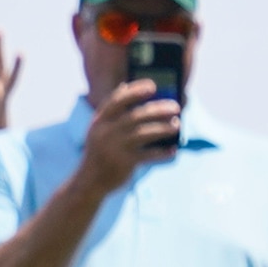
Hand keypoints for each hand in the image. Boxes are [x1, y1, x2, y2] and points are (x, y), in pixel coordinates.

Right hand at [74, 72, 180, 200]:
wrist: (90, 181)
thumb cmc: (101, 150)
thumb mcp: (100, 129)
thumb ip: (112, 110)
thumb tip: (125, 85)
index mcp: (100, 120)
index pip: (118, 100)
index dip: (135, 90)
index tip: (152, 85)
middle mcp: (106, 131)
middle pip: (136, 115)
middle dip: (158, 109)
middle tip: (176, 106)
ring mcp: (115, 147)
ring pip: (145, 133)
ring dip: (164, 128)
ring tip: (177, 124)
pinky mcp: (125, 163)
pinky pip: (149, 155)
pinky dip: (163, 152)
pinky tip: (173, 150)